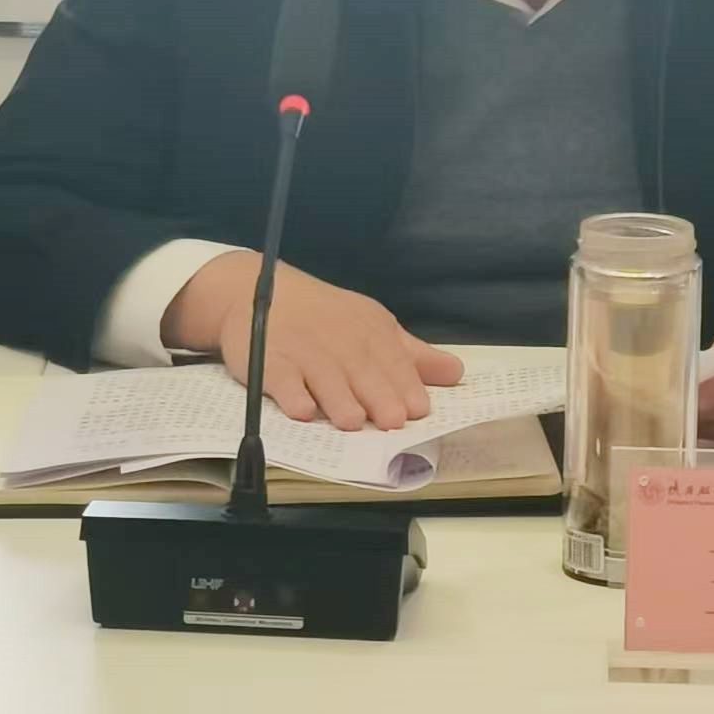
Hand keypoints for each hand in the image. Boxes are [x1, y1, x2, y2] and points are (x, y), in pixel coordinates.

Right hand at [162, 251, 463, 430]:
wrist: (256, 292)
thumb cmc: (324, 317)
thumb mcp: (370, 327)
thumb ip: (411, 355)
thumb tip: (457, 373)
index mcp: (368, 329)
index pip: (391, 359)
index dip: (404, 384)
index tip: (417, 410)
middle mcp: (338, 338)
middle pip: (360, 369)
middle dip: (377, 394)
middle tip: (392, 421)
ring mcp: (301, 349)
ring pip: (323, 376)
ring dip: (338, 398)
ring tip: (352, 421)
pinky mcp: (266, 359)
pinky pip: (280, 377)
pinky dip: (290, 393)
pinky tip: (301, 410)